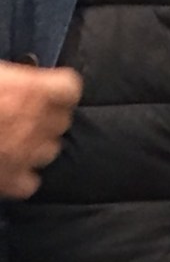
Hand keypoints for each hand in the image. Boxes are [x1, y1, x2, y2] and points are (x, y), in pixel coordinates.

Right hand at [0, 60, 82, 198]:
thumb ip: (10, 78)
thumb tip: (16, 80)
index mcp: (29, 89)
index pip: (68, 88)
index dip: (59, 88)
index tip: (50, 88)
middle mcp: (33, 122)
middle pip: (61, 120)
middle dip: (48, 117)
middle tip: (30, 113)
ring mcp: (22, 154)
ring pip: (49, 150)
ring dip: (37, 145)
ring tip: (18, 140)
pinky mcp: (7, 180)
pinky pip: (29, 183)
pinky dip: (22, 177)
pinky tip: (9, 167)